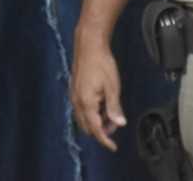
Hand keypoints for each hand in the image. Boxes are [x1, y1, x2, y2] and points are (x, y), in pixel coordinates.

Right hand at [70, 36, 125, 151]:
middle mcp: (77, 102)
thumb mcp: (113, 86)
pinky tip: (101, 103)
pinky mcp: (74, 90)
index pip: (96, 129)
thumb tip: (119, 124)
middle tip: (115, 123)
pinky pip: (81, 109)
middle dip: (101, 130)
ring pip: (83, 118)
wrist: (89, 46)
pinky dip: (91, 112)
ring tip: (110, 111)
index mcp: (87, 103)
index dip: (105, 140)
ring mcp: (74, 96)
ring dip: (96, 120)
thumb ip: (114, 108)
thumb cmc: (102, 63)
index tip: (113, 147)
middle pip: (88, 127)